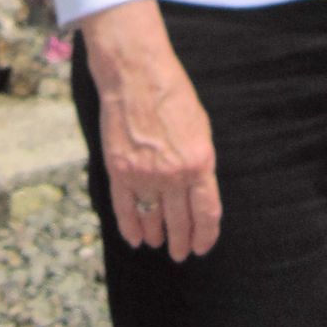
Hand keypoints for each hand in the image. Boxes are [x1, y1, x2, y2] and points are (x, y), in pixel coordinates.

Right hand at [79, 0, 222, 261]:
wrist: (136, 74)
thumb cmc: (173, 94)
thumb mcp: (201, 128)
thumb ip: (200, 163)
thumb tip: (198, 192)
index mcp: (200, 164)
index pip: (207, 214)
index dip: (206, 236)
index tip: (202, 246)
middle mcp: (173, 175)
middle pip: (180, 222)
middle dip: (182, 241)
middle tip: (180, 252)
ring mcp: (144, 175)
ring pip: (152, 218)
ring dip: (157, 235)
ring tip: (158, 243)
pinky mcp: (119, 170)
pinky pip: (125, 208)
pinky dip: (130, 227)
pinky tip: (135, 238)